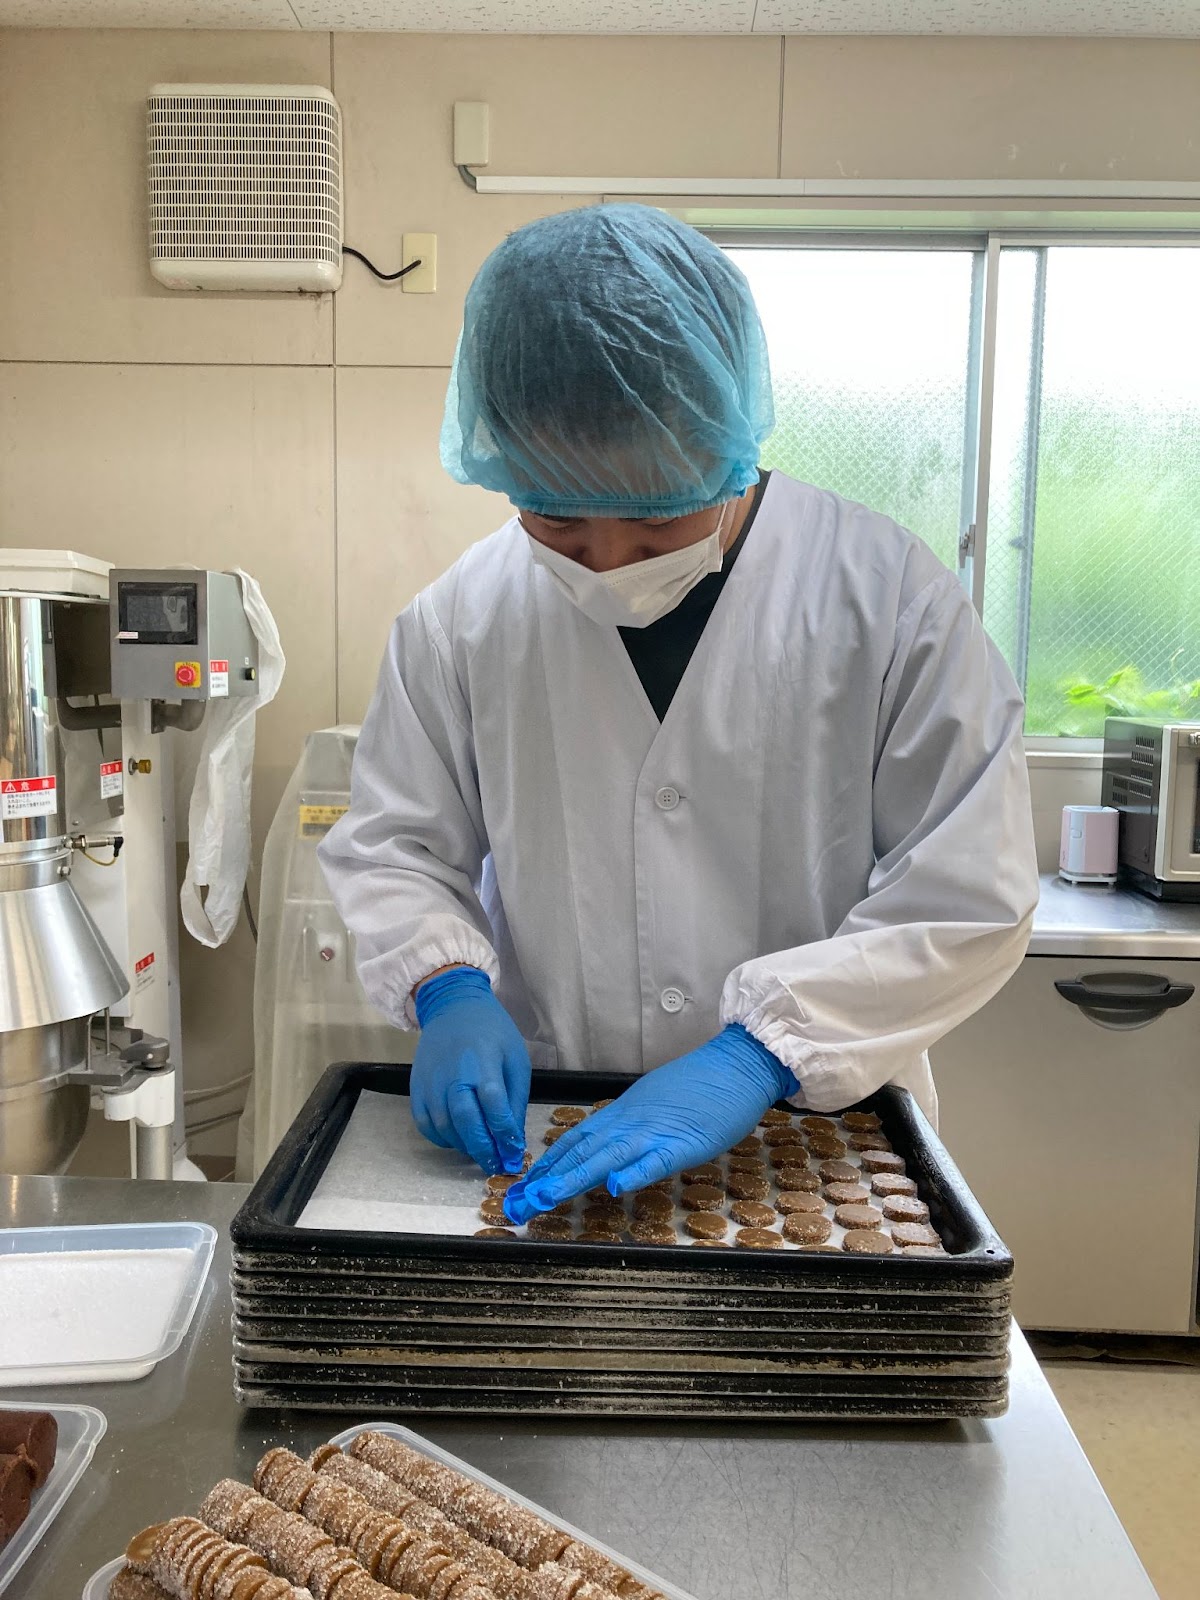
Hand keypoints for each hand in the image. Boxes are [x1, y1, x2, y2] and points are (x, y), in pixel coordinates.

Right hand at [410, 967, 529, 1175]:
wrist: (452, 1007)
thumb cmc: (491, 1032)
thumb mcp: (515, 1059)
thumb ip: (514, 1099)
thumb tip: (513, 1138)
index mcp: (483, 1064)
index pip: (494, 1108)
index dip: (505, 1135)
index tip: (514, 1153)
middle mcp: (453, 1076)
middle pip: (466, 1123)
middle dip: (483, 1149)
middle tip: (496, 1163)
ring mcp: (430, 1084)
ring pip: (445, 1129)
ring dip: (464, 1146)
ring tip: (480, 1150)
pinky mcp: (416, 1090)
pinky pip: (426, 1126)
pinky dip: (442, 1139)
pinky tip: (458, 1138)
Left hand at [504, 1024, 795, 1222]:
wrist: (736, 1064)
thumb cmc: (700, 1087)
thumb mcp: (654, 1104)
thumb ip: (629, 1127)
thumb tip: (607, 1150)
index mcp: (622, 1116)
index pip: (576, 1141)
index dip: (548, 1164)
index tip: (523, 1185)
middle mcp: (630, 1123)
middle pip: (582, 1152)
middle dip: (547, 1180)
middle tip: (517, 1204)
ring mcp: (655, 1132)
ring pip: (608, 1157)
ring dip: (575, 1178)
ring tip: (545, 1197)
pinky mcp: (686, 1143)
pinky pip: (657, 1160)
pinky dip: (636, 1173)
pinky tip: (616, 1188)